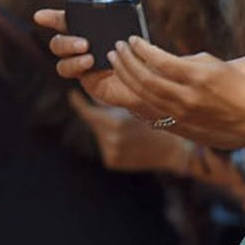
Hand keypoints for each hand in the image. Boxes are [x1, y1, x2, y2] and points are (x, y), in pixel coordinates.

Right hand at [35, 8, 154, 116]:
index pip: (64, 22)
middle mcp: (79, 48)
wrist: (150, 79)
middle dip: (66, 42)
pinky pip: (82, 79)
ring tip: (90, 59)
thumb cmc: (141, 51)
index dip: (51, 18)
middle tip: (84, 43)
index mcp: (87, 31)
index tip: (40, 16)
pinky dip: (90, 73)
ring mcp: (81, 67)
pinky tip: (104, 69)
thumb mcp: (134, 35)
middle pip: (58, 44)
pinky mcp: (90, 83)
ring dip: (73, 61)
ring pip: (63, 65)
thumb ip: (126, 28)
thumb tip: (123, 22)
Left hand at [69, 90, 188, 172]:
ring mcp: (111, 152)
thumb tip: (105, 82)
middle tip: (113, 111)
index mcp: (116, 123)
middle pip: (96, 121)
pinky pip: (106, 146)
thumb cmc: (161, 122)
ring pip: (102, 133)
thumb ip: (121, 96)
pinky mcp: (112, 161)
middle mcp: (110, 139)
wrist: (172, 151)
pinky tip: (130, 141)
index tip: (72, 94)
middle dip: (101, 114)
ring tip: (130, 128)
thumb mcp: (142, 105)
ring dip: (109, 128)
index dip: (78, 102)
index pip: (87, 111)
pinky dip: (114, 140)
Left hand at [110, 37, 244, 140]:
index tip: (132, 40)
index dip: (142, 49)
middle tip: (116, 48)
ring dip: (126, 76)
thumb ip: (181, 61)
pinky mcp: (179, 121)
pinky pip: (151, 105)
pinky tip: (130, 80)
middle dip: (127, 62)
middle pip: (146, 79)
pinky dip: (137, 91)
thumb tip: (154, 58)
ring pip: (144, 94)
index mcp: (197, 77)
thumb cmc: (233, 82)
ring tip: (116, 61)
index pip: (161, 61)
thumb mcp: (211, 63)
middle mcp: (187, 96)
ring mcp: (181, 111)